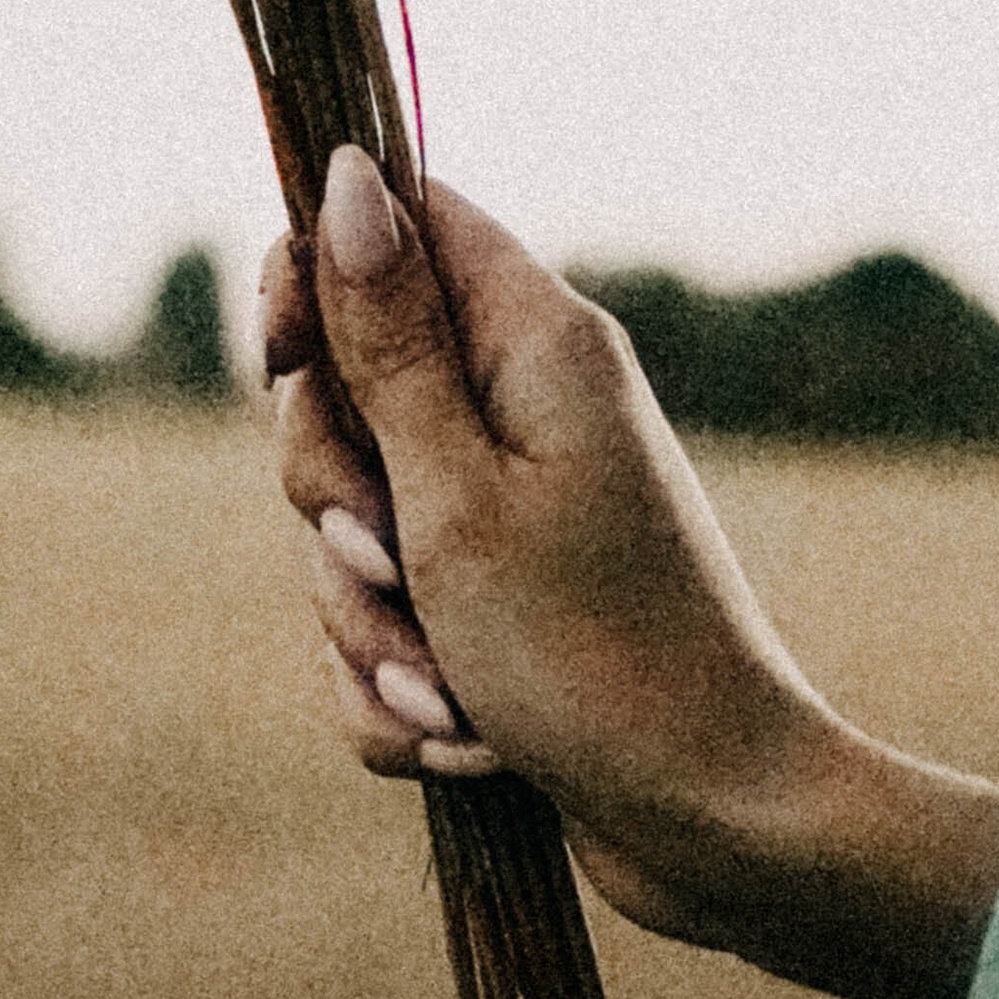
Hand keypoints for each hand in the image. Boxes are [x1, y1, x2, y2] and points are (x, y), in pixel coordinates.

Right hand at [263, 149, 998, 998]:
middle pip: (347, 386)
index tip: (283, 358)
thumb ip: (387, 339)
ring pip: (353, 522)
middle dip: (332, 498)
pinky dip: (402, 686)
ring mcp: (513, 510)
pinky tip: (463, 736)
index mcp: (535, 343)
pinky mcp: (498, 605)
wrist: (715, 827)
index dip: (314, 276)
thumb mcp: (456, 494)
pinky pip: (386, 621)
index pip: (399, 223)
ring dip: (370, 622)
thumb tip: (347, 171)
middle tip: (390, 560)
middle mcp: (527, 408)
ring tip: (449, 688)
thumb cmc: (597, 658)